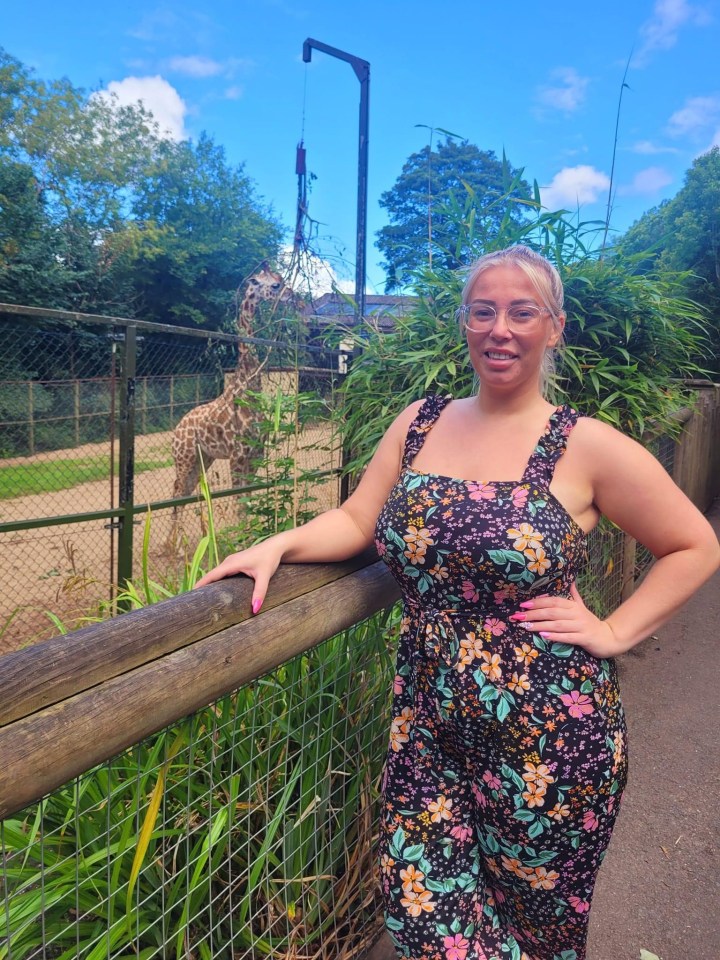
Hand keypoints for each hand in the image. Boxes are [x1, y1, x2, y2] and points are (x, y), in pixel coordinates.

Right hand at [193, 538, 284, 613]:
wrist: (276, 547)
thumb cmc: (269, 559)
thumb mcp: (265, 576)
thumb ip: (260, 592)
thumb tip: (255, 608)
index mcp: (232, 563)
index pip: (212, 575)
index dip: (201, 584)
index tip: (191, 593)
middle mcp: (229, 561)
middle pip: (212, 575)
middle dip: (202, 586)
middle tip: (193, 601)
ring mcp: (232, 562)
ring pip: (217, 574)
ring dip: (209, 583)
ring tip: (201, 598)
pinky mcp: (236, 563)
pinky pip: (222, 573)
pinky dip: (217, 581)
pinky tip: (216, 590)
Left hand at [509, 583, 623, 658]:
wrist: (608, 637)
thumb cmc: (590, 622)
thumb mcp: (582, 607)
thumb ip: (574, 595)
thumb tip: (571, 581)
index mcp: (573, 605)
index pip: (553, 602)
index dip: (538, 602)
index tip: (523, 604)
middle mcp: (576, 614)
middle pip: (552, 612)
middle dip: (534, 614)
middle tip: (518, 617)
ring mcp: (580, 626)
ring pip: (557, 625)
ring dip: (540, 625)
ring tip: (526, 626)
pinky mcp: (584, 638)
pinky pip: (567, 637)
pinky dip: (555, 636)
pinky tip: (543, 636)